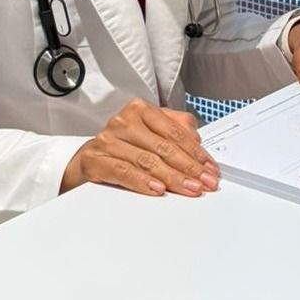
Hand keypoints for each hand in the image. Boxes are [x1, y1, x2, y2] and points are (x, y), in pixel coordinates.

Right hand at [60, 98, 219, 196]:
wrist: (89, 159)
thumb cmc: (125, 145)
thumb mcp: (151, 131)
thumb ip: (176, 129)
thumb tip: (197, 140)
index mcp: (140, 110)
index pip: (175, 131)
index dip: (195, 151)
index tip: (210, 168)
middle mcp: (123, 121)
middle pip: (164, 146)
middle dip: (189, 167)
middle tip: (206, 182)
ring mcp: (108, 140)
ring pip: (147, 160)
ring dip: (173, 178)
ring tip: (190, 189)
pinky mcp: (95, 160)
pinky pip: (123, 172)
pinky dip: (142, 182)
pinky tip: (158, 189)